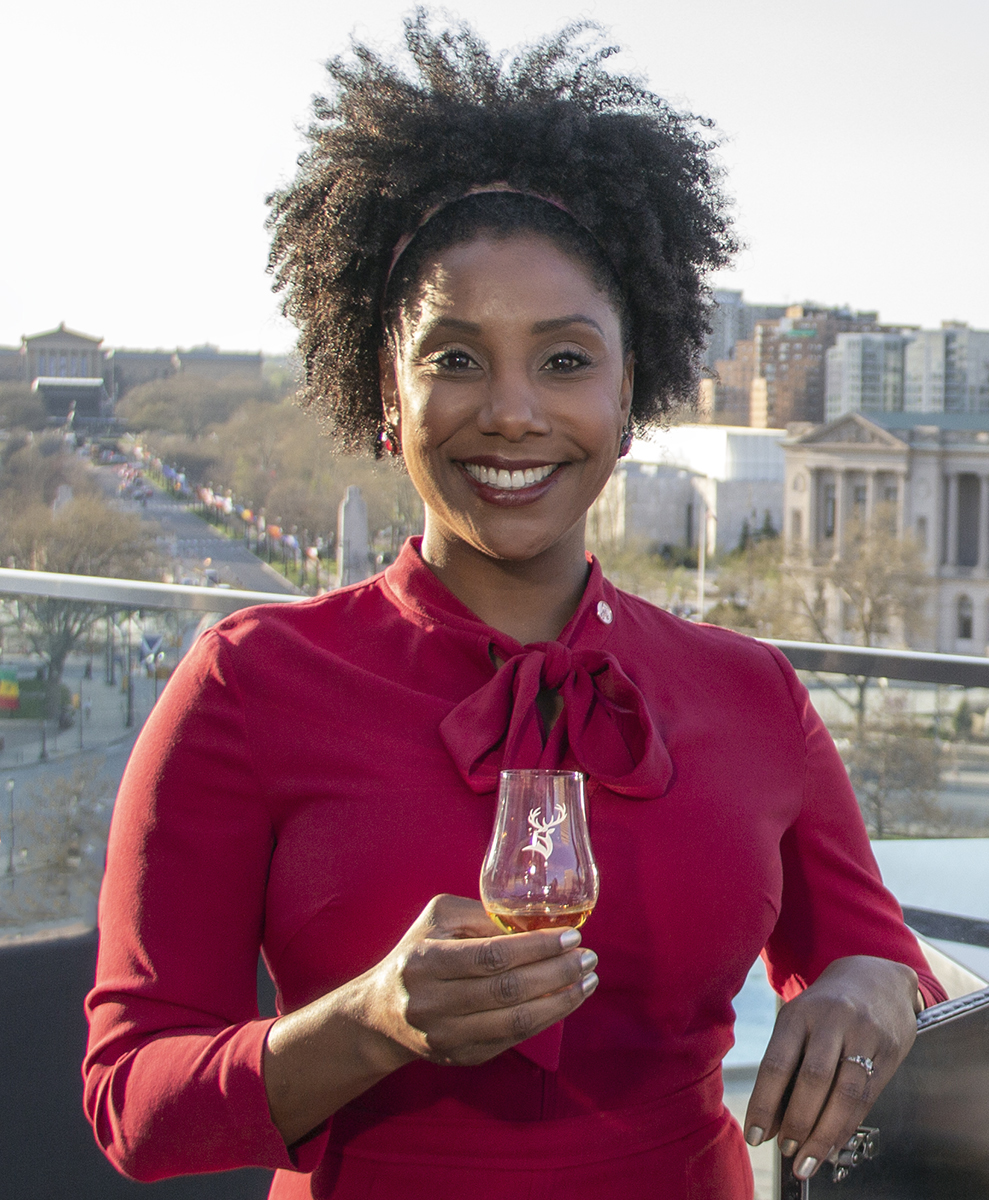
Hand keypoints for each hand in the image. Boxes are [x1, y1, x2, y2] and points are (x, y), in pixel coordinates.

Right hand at [360, 893, 598, 1065]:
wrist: (382, 1014)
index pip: (491, 956)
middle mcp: (433, 1002)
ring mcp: (447, 1036)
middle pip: (508, 990)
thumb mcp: (439, 918)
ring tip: (587, 980)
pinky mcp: (462, 1058)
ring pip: (516, 1022)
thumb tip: (536, 920)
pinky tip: (565, 1000)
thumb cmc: (419, 953)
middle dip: (557, 972)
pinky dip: (545, 1020)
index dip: (536, 947)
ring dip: (560, 1001)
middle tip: (588, 957)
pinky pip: (513, 1041)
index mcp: (426, 961)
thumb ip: (482, 914)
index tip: (570, 936)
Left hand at [743, 956, 918, 1181]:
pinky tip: (834, 1143)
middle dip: (797, 1122)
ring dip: (825, 1134)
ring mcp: (863, 1034)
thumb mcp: (799, 1024)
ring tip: (808, 1160)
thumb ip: (785, 1069)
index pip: (776, 1063)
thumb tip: (769, 1125)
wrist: (877, 978)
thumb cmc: (826, 1009)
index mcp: (798, 1014)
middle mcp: (831, 1021)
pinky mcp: (889, 1050)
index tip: (754, 1136)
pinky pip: (868, 1096)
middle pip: (813, 1079)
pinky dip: (848, 1125)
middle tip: (786, 1152)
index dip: (764, 1103)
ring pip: (845, 1092)